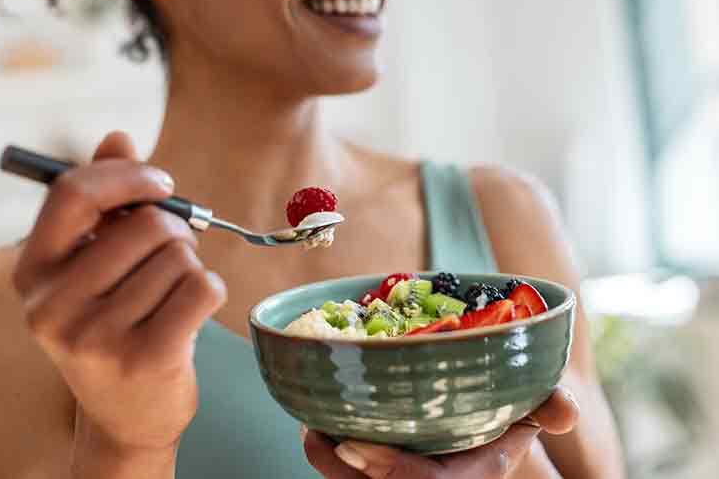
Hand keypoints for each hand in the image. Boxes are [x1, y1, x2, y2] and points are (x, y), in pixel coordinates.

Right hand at [13, 132, 226, 469]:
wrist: (128, 413)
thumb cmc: (116, 325)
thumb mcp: (96, 268)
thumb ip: (104, 203)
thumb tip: (119, 137)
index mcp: (34, 273)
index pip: (74, 194)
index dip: (127, 176)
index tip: (161, 183)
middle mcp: (54, 306)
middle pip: (146, 225)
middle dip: (175, 233)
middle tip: (172, 257)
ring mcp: (97, 337)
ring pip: (179, 257)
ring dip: (190, 267)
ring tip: (171, 295)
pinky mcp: (145, 358)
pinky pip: (202, 287)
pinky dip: (211, 291)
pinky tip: (192, 312)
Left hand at [304, 386, 578, 478]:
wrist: (490, 429)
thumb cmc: (506, 415)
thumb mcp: (533, 410)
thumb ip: (550, 406)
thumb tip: (565, 410)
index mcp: (467, 477)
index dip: (389, 472)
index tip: (350, 445)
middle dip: (340, 472)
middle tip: (317, 435)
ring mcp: (404, 475)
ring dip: (327, 461)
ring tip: (312, 424)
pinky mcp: (380, 471)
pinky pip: (347, 474)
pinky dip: (329, 451)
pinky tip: (320, 419)